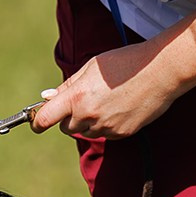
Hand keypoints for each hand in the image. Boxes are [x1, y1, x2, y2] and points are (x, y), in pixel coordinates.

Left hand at [30, 40, 191, 139]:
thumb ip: (67, 85)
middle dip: (68, 117)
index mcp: (77, 97)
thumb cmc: (124, 62)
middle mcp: (89, 115)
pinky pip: (105, 134)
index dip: (36, 122)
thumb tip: (47, 97)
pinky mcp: (121, 134)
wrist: (160, 71)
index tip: (35, 122)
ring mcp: (106, 127)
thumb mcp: (91, 67)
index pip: (45, 118)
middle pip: (66, 127)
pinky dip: (106, 124)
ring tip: (106, 101)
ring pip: (86, 132)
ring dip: (88, 121)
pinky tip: (119, 107)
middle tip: (82, 101)